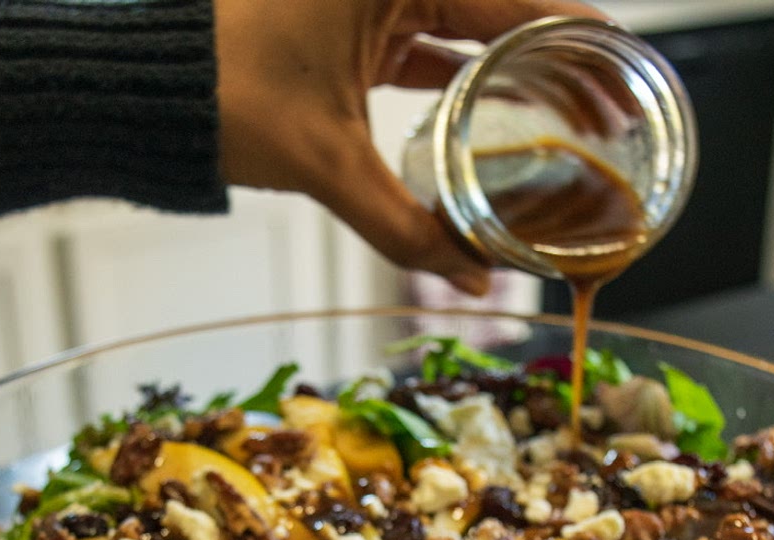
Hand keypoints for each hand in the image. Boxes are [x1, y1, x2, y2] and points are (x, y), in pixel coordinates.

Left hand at [215, 0, 608, 294]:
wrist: (146, 89)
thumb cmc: (220, 92)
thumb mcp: (326, 161)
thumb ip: (401, 225)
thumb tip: (465, 278)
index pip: (522, 2)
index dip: (583, 41)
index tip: (627, 75)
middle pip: (502, 13)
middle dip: (553, 65)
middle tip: (602, 112)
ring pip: (463, 31)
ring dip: (505, 77)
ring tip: (556, 120)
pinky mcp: (349, 20)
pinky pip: (422, 46)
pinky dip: (452, 83)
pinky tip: (482, 121)